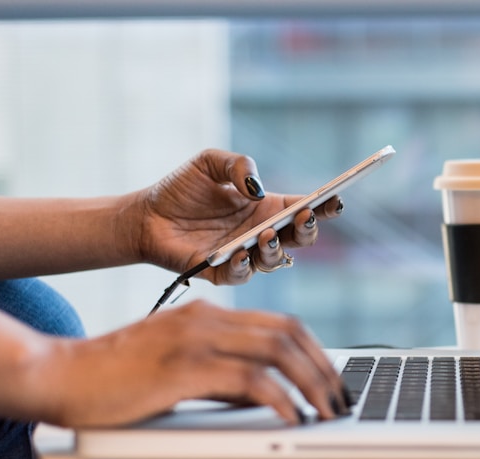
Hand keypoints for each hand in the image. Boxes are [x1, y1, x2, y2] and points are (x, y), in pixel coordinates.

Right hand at [33, 301, 347, 427]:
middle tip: (339, 398)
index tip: (332, 379)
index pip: (281, 323)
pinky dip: (279, 398)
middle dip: (323, 367)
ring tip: (326, 411)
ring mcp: (196, 339)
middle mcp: (207, 318)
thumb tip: (264, 395)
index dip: (315, 350)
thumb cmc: (115, 377)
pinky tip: (292, 416)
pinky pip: (249, 379)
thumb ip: (221, 374)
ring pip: (277, 351)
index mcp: (208, 314)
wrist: (60, 374)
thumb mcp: (178, 367)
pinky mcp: (184, 367)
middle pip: (288, 333)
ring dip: (311, 383)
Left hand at [134, 149, 342, 284]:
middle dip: (308, 229)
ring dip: (276, 249)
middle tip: (304, 217)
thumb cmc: (181, 189)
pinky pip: (241, 275)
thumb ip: (237, 165)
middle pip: (300, 239)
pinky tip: (240, 252)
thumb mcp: (209, 162)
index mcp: (267, 208)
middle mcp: (261, 233)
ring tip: (266, 234)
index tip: (335, 199)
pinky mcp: (221, 273)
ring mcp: (244, 255)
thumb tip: (257, 188)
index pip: (304, 208)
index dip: (324, 206)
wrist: (145, 215)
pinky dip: (244, 266)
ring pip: (275, 261)